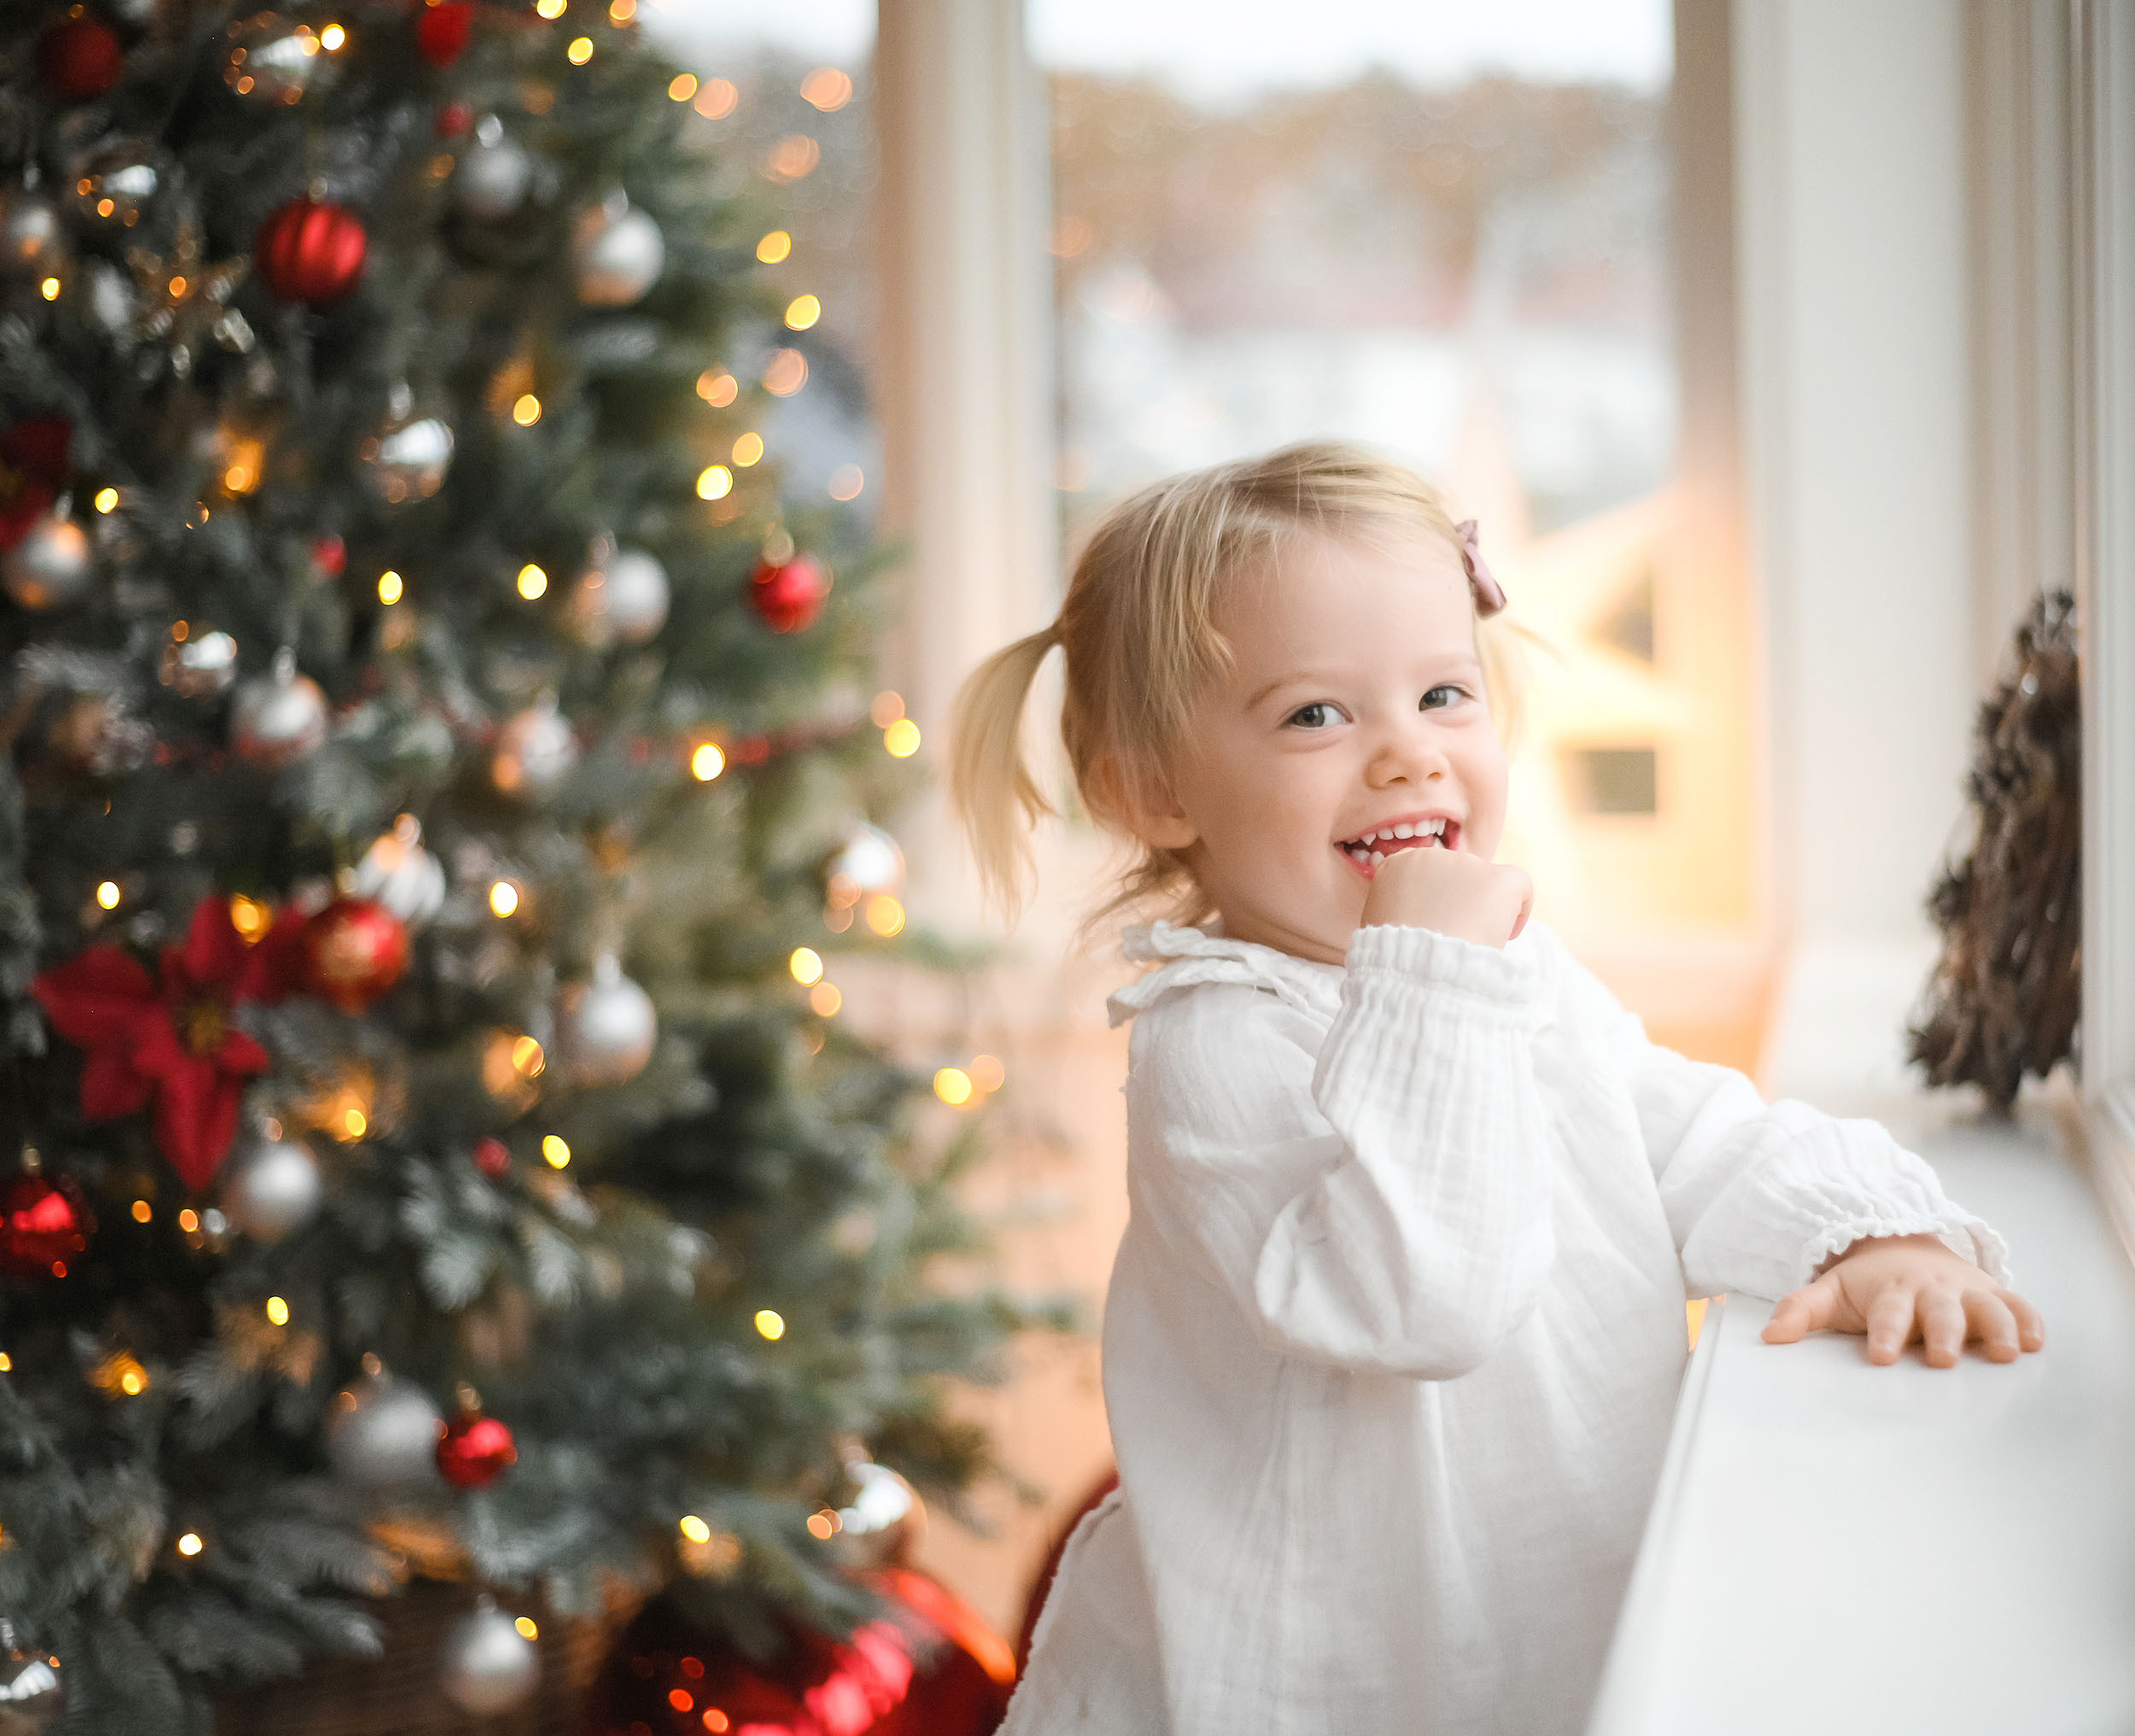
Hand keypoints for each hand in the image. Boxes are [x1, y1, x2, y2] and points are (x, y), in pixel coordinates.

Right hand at [1360, 845, 1531, 947]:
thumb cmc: (1394, 961)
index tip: (1435, 925)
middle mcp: (1430, 856)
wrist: (1415, 973)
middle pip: (1457, 877)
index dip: (1434, 899)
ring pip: (1486, 884)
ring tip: (1474, 944)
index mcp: (1396, 865)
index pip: (1424, 874)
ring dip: (1483, 911)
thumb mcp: (1380, 925)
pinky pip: (1520, 885)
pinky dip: (1519, 910)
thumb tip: (1421, 916)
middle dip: (1459, 904)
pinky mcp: (1497, 879)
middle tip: (1456, 939)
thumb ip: (1399, 909)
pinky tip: (1507, 934)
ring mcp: (1465, 864)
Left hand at [1760, 1232, 2044, 1366]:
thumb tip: (1769, 1337)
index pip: (1887, 1314)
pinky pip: (2017, 1304)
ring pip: (1985, 1307)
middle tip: (1943, 1357)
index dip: (1885, 1334)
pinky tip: (2038, 1341)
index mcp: (1890, 1292)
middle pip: (1939, 1311)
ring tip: (2006, 1353)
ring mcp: (1965, 1291)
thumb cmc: (1866, 1284)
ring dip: (1996, 1328)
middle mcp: (1931, 1290)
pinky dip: (2029, 1320)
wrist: (1902, 1246)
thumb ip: (1802, 1312)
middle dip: (1942, 1333)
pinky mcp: (1993, 1294)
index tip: (1883, 1356)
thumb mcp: (1831, 1292)